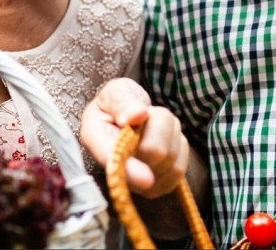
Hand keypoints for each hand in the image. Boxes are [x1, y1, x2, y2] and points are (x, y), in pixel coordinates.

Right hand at [80, 78, 188, 198]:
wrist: (129, 114)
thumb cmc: (119, 101)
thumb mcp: (116, 91)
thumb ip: (123, 102)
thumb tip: (137, 115)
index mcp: (95, 138)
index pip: (113, 159)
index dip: (131, 170)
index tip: (147, 179)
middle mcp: (113, 166)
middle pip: (155, 152)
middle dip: (159, 126)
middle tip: (146, 115)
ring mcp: (135, 182)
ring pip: (171, 158)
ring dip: (170, 134)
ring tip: (153, 126)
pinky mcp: (156, 185)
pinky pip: (180, 169)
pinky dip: (178, 147)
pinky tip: (163, 139)